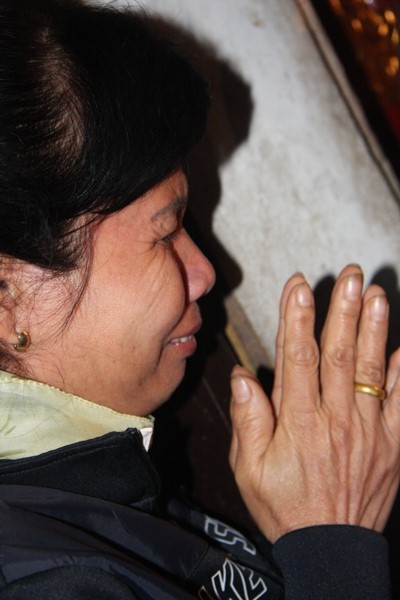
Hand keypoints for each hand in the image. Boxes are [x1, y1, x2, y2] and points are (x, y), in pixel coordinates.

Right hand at [229, 265, 399, 542]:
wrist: (330, 548)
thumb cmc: (285, 506)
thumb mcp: (249, 469)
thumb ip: (248, 420)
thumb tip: (243, 377)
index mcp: (299, 422)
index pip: (298, 359)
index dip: (298, 319)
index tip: (299, 286)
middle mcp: (336, 419)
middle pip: (339, 355)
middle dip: (343, 310)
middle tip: (349, 276)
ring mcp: (368, 430)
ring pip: (370, 370)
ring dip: (373, 329)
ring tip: (376, 294)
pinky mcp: (391, 443)